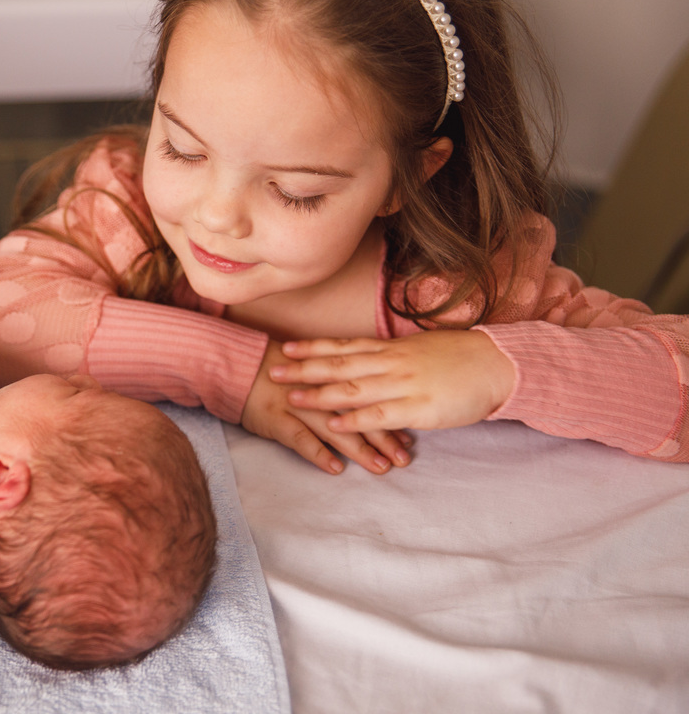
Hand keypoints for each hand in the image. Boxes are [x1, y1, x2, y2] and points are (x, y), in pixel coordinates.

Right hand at [241, 340, 413, 475]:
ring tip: (380, 467)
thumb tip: (369, 400)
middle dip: (383, 437)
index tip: (410, 436)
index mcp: (329, 375)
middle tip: (404, 458)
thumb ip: (336, 382)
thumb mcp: (311, 369)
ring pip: (335, 428)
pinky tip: (335, 468)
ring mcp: (297, 405)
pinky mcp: (276, 419)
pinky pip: (300, 438)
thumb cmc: (277, 369)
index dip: (390, 416)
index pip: (368, 396)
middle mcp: (318, 390)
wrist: (236, 365)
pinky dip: (318, 453)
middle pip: (357, 414)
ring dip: (360, 449)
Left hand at [272, 330, 515, 432]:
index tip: (286, 348)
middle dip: (304, 369)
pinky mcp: (417, 408)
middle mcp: (391, 363)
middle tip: (273, 370)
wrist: (497, 365)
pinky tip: (334, 424)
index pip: (344, 346)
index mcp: (391, 349)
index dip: (313, 348)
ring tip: (292, 397)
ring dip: (320, 394)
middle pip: (340, 364)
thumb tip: (368, 360)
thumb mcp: (419, 350)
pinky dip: (355, 419)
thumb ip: (392, 357)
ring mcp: (403, 385)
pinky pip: (380, 415)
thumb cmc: (460, 359)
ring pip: (353, 388)